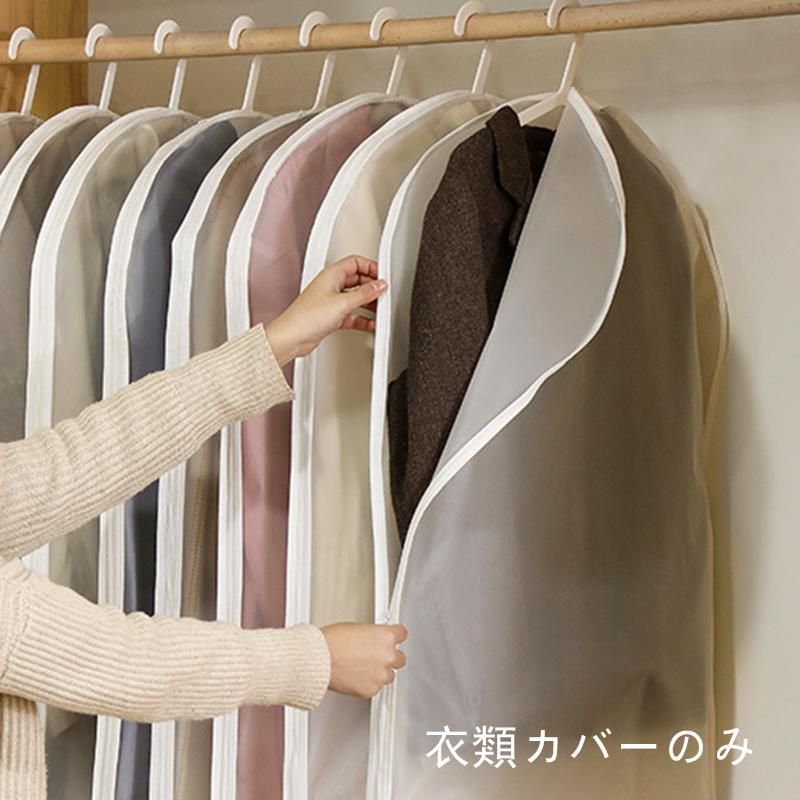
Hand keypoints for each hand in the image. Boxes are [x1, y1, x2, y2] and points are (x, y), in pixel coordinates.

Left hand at [265, 255, 386, 365]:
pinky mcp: (331, 316)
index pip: (356, 262)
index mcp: (331, 274)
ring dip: (368, 303)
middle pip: (357, 279)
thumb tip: (378, 286)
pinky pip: (351, 314)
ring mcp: (331, 301)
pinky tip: (369, 323)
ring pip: (355, 298)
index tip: (382, 277)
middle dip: (372, 286)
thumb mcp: (343, 302)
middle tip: (383, 293)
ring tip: (379, 308)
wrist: (292, 337)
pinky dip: (361, 318)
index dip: (371, 267)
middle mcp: (331, 286)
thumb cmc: (307, 317)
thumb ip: (364, 294)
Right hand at [321, 622, 407, 698]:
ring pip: (389, 675)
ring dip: (380, 672)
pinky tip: (356, 676)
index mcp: (386, 636)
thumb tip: (375, 640)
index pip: (402, 634)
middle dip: (389, 657)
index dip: (395, 636)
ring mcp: (381, 674)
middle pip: (400, 658)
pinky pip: (376, 688)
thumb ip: (373, 635)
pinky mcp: (372, 690)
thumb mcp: (358, 628)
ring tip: (362, 667)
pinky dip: (368, 684)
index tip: (392, 638)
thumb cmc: (332, 641)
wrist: (319, 659)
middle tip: (375, 656)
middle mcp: (388, 656)